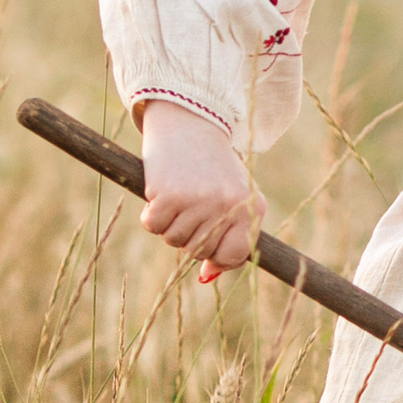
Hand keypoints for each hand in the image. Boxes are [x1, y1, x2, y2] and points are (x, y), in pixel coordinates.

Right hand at [136, 102, 263, 284]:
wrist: (192, 124)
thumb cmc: (214, 169)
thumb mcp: (233, 199)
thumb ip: (229, 238)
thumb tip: (208, 277)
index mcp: (249, 207)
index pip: (235, 255)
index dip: (219, 257)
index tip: (210, 245)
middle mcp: (227, 206)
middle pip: (199, 251)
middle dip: (191, 236)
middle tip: (193, 208)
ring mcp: (198, 201)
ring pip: (174, 241)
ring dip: (171, 224)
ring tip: (180, 196)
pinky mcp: (169, 194)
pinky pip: (153, 226)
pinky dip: (152, 214)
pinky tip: (162, 192)